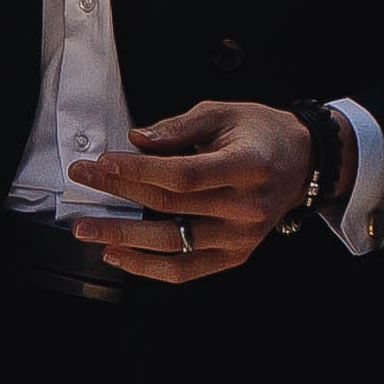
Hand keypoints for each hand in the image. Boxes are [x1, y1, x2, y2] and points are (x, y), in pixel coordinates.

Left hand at [67, 98, 316, 284]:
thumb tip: (137, 141)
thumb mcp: (222, 113)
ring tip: (88, 228)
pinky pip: (184, 269)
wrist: (300, 162)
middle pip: (171, 205)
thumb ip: (178, 128)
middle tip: (84, 180)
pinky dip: (147, 266)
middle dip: (119, 192)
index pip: (184, 174)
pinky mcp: (234, 255)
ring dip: (123, 237)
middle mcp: (247, 207)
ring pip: (172, 244)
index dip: (140, 170)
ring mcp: (241, 237)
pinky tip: (119, 254)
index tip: (104, 162)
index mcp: (248, 166)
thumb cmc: (261, 134)